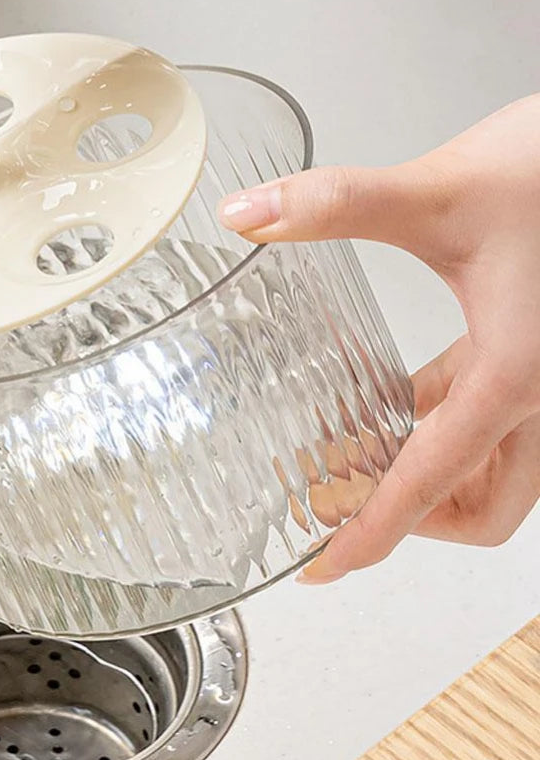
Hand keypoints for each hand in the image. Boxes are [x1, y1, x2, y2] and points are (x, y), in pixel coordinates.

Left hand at [218, 94, 539, 582]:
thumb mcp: (435, 194)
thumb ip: (336, 203)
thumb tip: (247, 214)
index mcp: (517, 375)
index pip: (435, 482)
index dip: (374, 531)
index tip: (325, 566)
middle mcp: (538, 391)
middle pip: (481, 505)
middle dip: (410, 518)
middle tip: (332, 501)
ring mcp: (538, 377)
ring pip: (488, 467)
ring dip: (421, 471)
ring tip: (343, 451)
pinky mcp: (525, 349)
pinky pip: (482, 416)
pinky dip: (433, 424)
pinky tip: (386, 395)